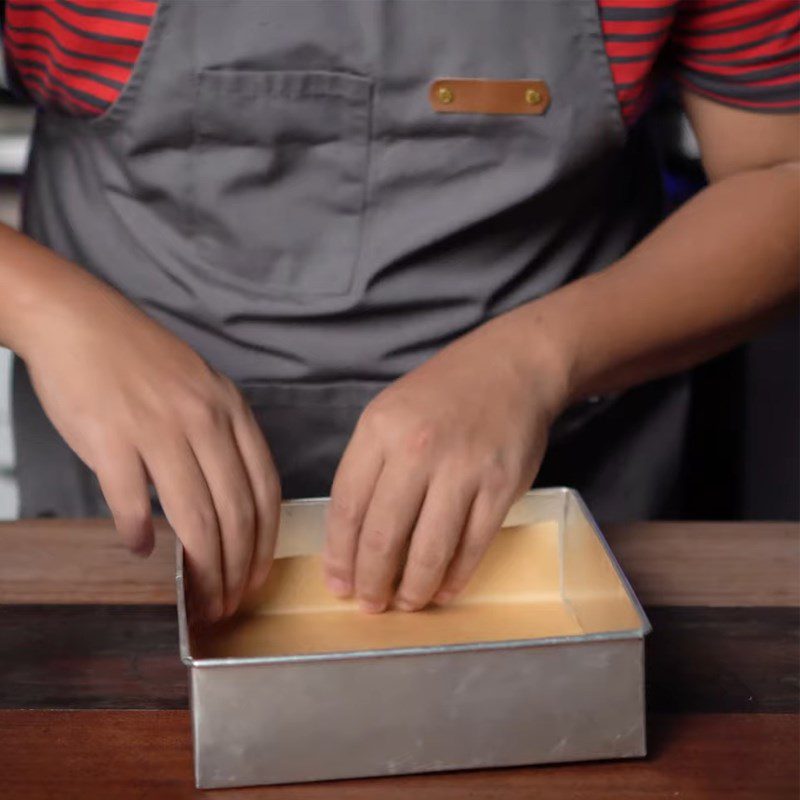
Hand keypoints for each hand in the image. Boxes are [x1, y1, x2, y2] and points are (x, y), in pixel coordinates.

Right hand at [21, 279, 280, 622]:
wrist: (80, 321)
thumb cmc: (141, 359)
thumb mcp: (202, 388)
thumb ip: (222, 438)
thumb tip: (228, 500)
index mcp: (231, 411)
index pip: (266, 490)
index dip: (265, 543)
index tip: (257, 577)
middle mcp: (204, 421)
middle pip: (236, 513)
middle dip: (237, 569)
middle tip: (229, 603)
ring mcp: (159, 430)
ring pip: (195, 518)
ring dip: (201, 569)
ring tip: (198, 597)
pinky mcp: (112, 439)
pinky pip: (132, 502)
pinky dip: (139, 534)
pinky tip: (139, 547)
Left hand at [324, 311, 567, 612]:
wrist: (510, 367)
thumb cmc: (441, 395)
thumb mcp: (388, 413)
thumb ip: (368, 466)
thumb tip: (351, 537)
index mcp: (380, 430)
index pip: (347, 507)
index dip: (340, 556)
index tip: (338, 584)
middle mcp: (417, 449)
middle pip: (383, 535)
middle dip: (372, 581)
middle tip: (370, 605)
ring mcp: (463, 469)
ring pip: (429, 549)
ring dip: (413, 588)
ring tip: (405, 603)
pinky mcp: (501, 486)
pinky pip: (472, 545)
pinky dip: (455, 576)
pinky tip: (444, 589)